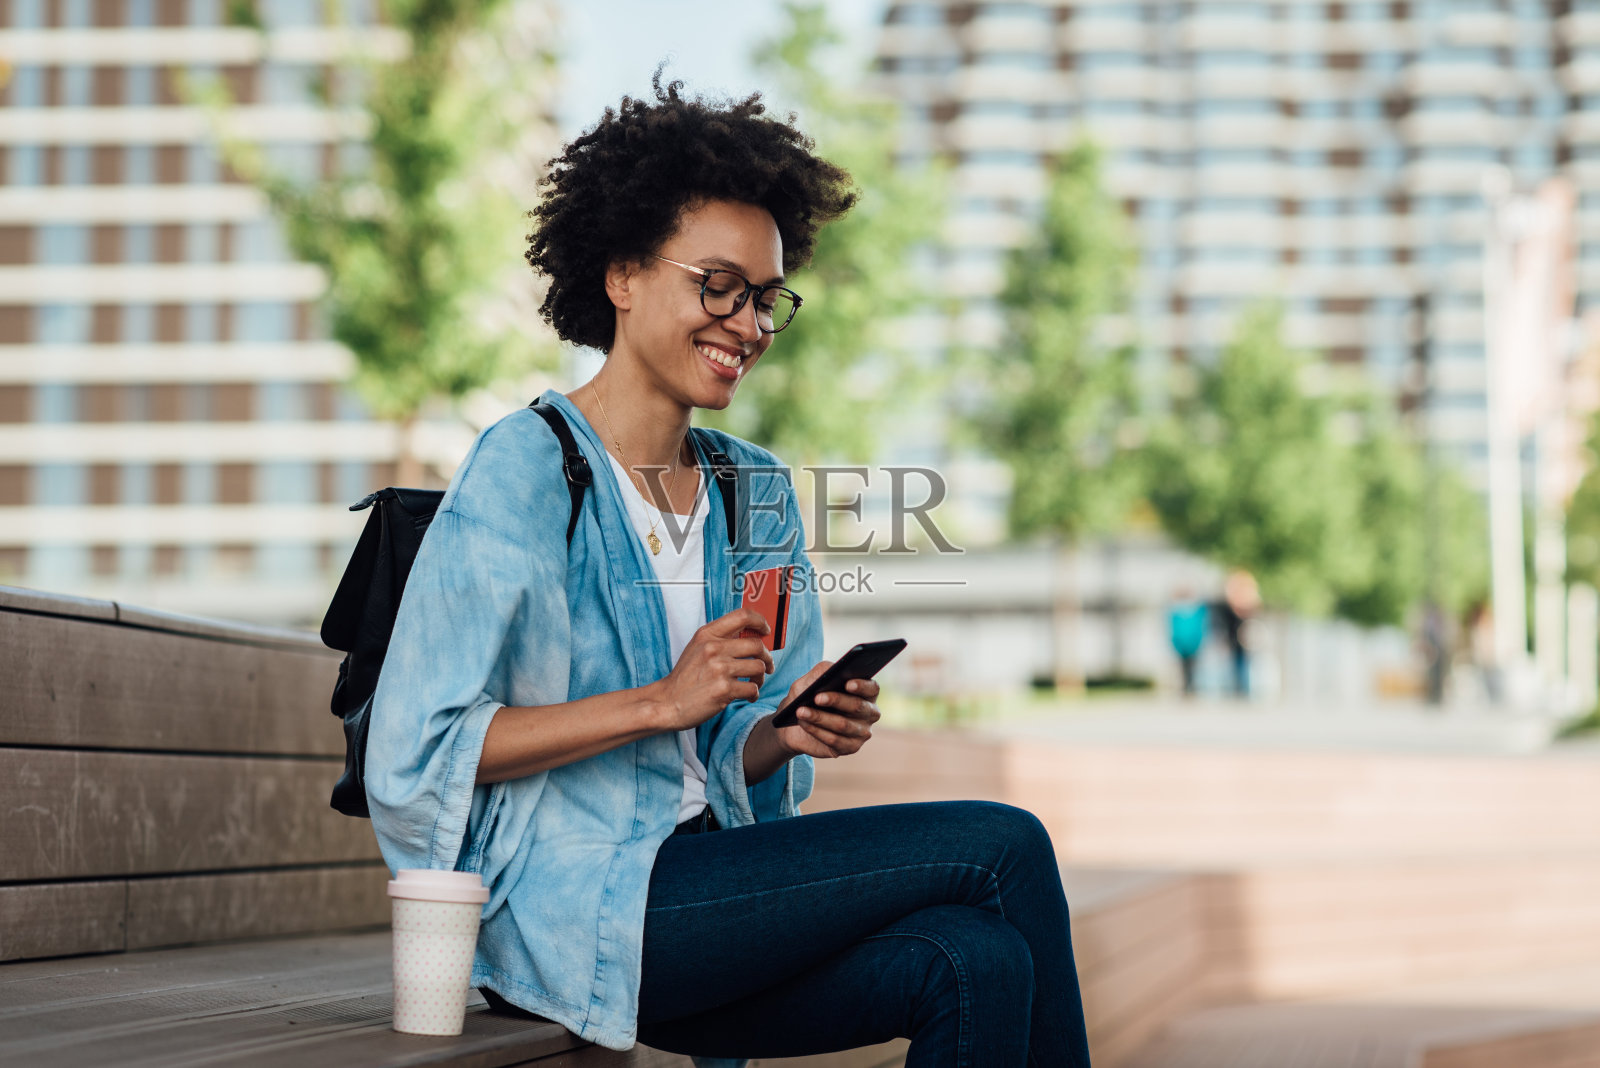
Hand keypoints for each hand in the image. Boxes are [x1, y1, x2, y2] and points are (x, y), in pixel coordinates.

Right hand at [651, 608, 774, 731]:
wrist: (667, 702)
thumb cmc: (685, 677)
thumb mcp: (697, 648)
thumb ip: (720, 638)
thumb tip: (750, 633)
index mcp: (707, 635)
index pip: (742, 616)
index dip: (760, 621)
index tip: (765, 630)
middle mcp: (713, 649)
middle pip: (757, 645)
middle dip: (767, 657)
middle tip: (766, 665)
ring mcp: (719, 669)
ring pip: (758, 667)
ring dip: (761, 677)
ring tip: (753, 683)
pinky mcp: (724, 690)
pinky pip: (752, 688)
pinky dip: (754, 693)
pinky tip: (747, 695)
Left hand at [774, 661, 880, 759]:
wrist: (795, 722)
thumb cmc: (807, 696)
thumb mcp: (810, 680)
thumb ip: (821, 672)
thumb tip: (830, 670)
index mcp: (865, 692)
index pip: (872, 688)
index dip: (862, 686)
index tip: (848, 683)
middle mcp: (869, 712)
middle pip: (858, 706)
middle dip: (836, 700)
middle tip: (817, 697)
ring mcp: (862, 732)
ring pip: (843, 724)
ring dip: (820, 718)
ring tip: (801, 711)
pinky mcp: (851, 747)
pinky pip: (835, 740)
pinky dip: (817, 731)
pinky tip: (804, 723)